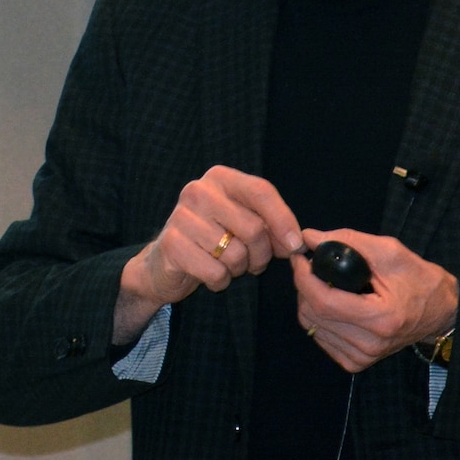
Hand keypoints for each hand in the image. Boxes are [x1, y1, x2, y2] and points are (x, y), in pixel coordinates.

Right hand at [114, 167, 302, 343]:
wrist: (164, 263)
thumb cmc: (212, 240)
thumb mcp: (242, 223)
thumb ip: (269, 225)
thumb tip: (294, 243)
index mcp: (220, 178)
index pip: (261, 192)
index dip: (283, 220)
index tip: (295, 245)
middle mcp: (198, 191)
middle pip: (253, 228)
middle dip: (261, 255)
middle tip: (254, 262)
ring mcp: (182, 217)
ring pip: (236, 253)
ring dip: (238, 269)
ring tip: (227, 265)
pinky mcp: (172, 245)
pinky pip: (215, 272)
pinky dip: (219, 281)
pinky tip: (210, 274)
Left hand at [293, 228, 458, 373]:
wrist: (439, 312)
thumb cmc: (419, 279)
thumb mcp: (389, 252)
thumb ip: (348, 241)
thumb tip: (308, 236)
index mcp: (380, 318)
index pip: (324, 301)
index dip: (304, 277)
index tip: (299, 257)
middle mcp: (369, 344)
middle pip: (313, 315)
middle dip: (305, 286)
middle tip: (314, 267)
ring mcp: (362, 357)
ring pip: (312, 327)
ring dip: (309, 301)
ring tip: (326, 284)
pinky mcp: (356, 363)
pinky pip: (321, 338)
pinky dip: (319, 318)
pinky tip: (334, 304)